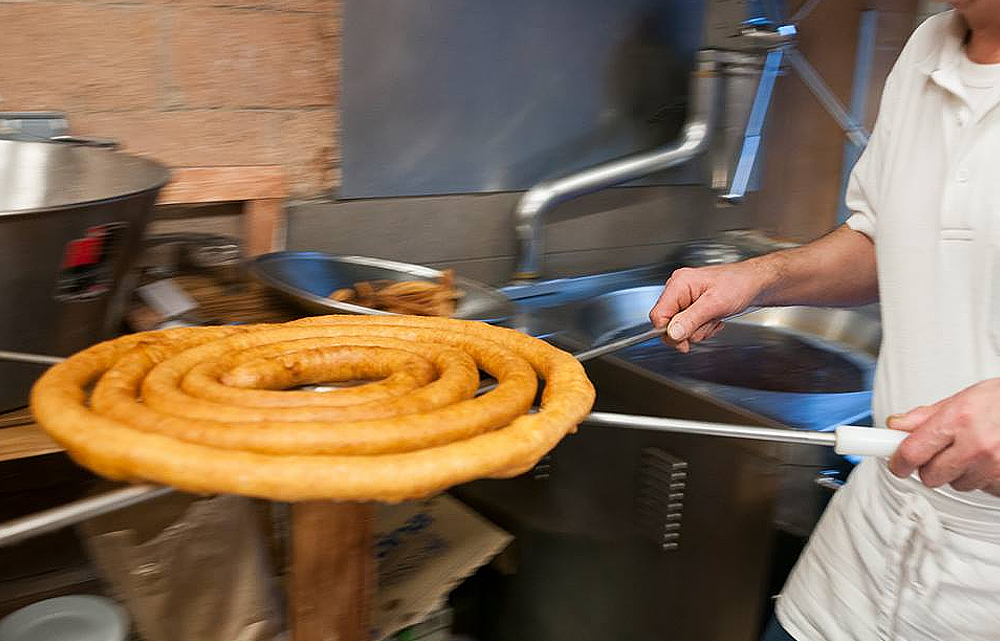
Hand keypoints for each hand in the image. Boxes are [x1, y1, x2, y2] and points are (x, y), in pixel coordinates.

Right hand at [648, 261, 769, 352]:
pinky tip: (715, 318)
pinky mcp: (692, 306)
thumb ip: (691, 319)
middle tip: (707, 324)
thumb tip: (672, 333)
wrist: (754, 284)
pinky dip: (704, 327)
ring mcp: (685, 299)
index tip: (682, 343)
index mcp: (679, 284)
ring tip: (715, 317)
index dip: (668, 332)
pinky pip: (690, 326)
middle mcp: (678, 290)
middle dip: (689, 330)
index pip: (658, 314)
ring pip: (681, 328)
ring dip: (700, 329)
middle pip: (668, 323)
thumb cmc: (739, 285)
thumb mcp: (715, 304)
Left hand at [888, 378, 999, 495]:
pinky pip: (983, 489)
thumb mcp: (963, 397)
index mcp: (959, 419)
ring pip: (957, 484)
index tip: (895, 464)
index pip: (913, 451)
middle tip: (942, 452)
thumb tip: (896, 425)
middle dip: (931, 467)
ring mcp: (994, 466)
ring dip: (961, 472)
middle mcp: (976, 444)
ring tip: (976, 449)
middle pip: (931, 476)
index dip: (898, 461)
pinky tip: (991, 459)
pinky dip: (983, 478)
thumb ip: (926, 416)